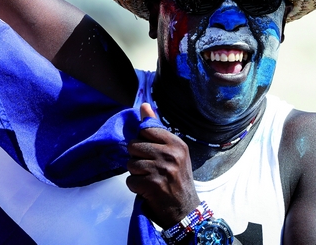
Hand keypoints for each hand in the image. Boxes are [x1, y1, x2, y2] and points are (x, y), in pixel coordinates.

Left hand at [126, 103, 200, 228]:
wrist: (185, 210)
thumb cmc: (176, 178)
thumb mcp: (172, 151)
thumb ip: (156, 129)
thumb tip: (144, 105)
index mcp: (176, 143)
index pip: (145, 130)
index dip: (142, 142)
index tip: (151, 153)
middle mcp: (171, 155)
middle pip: (134, 146)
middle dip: (137, 159)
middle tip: (150, 169)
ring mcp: (162, 170)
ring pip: (130, 164)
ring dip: (136, 174)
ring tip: (150, 179)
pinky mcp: (153, 185)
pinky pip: (130, 180)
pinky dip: (135, 187)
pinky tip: (147, 189)